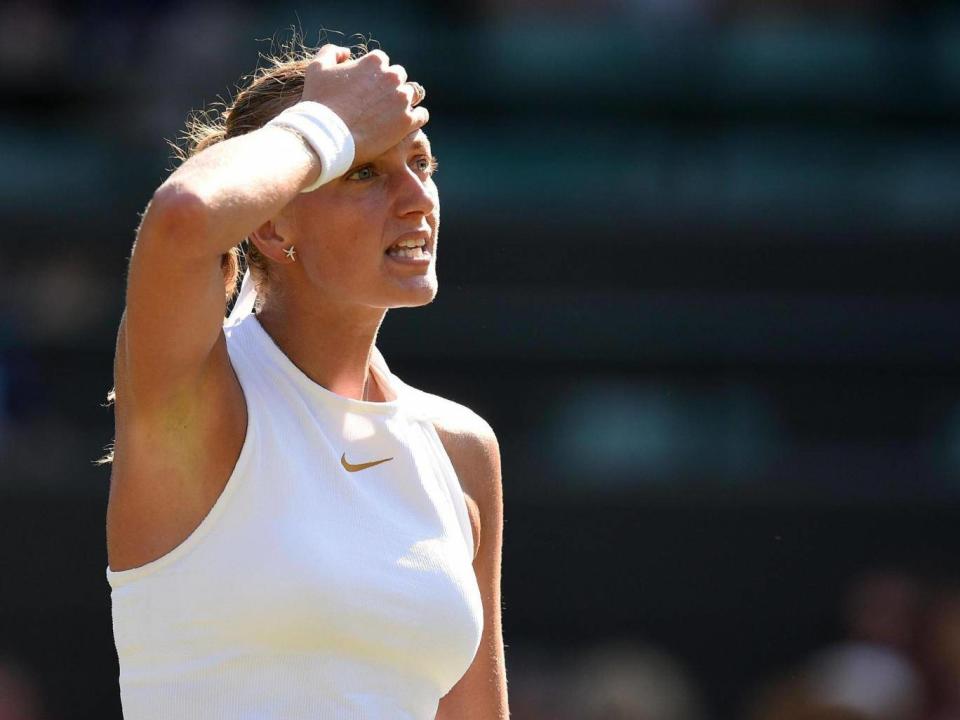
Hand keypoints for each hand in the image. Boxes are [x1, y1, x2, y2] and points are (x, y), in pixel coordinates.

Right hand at [301, 44, 428, 163]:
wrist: (327, 136)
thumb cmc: (320, 102)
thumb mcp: (317, 68)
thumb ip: (332, 52)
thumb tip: (347, 53)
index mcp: (374, 61)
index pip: (381, 61)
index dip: (373, 73)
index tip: (367, 86)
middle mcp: (392, 77)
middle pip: (398, 77)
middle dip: (389, 86)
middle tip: (378, 102)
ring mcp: (402, 99)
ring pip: (411, 95)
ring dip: (403, 101)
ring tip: (391, 114)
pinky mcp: (407, 121)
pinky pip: (421, 115)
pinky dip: (415, 118)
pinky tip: (405, 124)